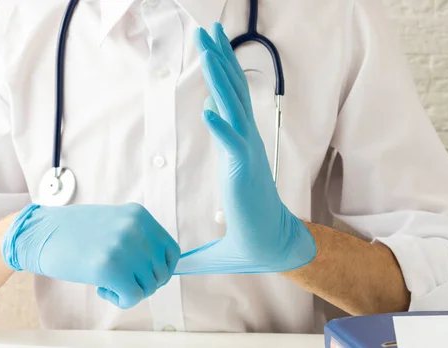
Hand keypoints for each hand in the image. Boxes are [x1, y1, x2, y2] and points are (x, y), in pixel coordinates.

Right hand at [2, 203, 179, 308]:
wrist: (40, 233)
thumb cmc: (74, 231)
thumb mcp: (114, 222)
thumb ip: (138, 238)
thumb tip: (160, 267)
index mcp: (139, 216)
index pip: (172, 250)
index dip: (163, 268)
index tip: (148, 275)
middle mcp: (136, 229)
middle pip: (161, 272)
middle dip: (144, 282)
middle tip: (121, 279)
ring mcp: (124, 248)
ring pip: (148, 287)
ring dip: (129, 290)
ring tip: (107, 280)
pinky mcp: (110, 269)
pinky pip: (132, 297)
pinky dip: (120, 300)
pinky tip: (102, 288)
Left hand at [174, 23, 315, 274]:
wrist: (269, 248)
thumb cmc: (248, 230)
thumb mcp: (222, 204)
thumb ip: (198, 211)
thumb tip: (177, 239)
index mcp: (238, 146)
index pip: (228, 101)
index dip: (221, 73)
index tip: (212, 47)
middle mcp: (245, 142)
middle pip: (232, 92)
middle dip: (220, 59)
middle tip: (210, 29)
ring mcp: (247, 154)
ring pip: (233, 107)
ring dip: (221, 76)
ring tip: (209, 46)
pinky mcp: (245, 172)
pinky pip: (232, 144)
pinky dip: (221, 126)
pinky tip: (208, 109)